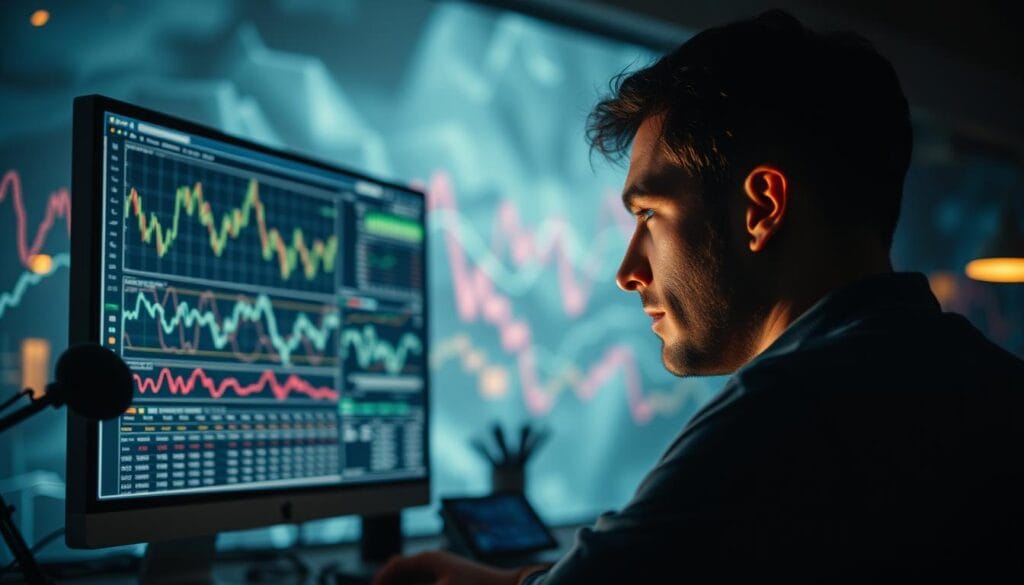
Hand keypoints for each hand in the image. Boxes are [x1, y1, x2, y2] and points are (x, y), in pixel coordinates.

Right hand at [371, 550, 526, 584]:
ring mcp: (442, 568)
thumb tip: (393, 580)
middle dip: (389, 583)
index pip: (395, 565)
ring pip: (412, 577)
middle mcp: (433, 560)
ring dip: (402, 584)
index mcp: (428, 559)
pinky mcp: (449, 577)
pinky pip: (424, 581)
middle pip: (401, 570)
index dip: (380, 579)